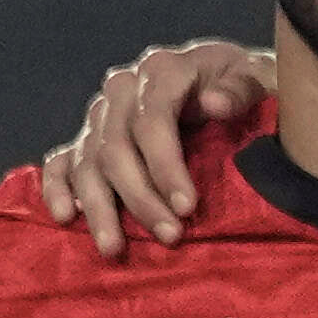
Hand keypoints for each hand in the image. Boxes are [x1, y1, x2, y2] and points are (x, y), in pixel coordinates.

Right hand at [35, 38, 276, 254]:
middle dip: (141, 198)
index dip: (166, 166)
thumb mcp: (260, 77)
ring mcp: (102, 114)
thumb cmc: (248, 87)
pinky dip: (57, 188)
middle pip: (117, 147)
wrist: (230, 81)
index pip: (152, 121)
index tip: (188, 208)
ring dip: (100, 208)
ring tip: (115, 248)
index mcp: (163, 69)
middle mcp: (124, 88)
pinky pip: (61, 161)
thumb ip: (241, 87)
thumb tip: (213, 103)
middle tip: (170, 236)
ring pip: (88, 161)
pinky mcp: (89, 137)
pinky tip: (65, 217)